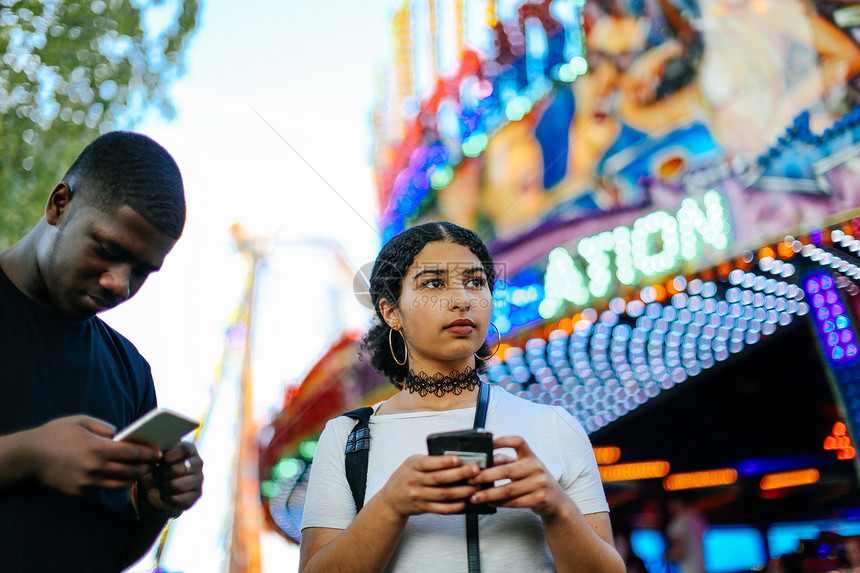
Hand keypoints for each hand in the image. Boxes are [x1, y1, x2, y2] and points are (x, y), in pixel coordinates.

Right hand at [26, 415, 160, 494]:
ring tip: (140, 471)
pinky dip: (115, 484)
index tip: (159, 452)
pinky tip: (121, 477)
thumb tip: (123, 435)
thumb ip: (106, 427)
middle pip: (131, 471)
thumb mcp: (82, 421)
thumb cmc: (57, 433)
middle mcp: (95, 468)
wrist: (29, 456)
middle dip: (146, 467)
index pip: (133, 453)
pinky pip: (105, 490)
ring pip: (120, 485)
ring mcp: (88, 483)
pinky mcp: (81, 492)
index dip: (149, 453)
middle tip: (154, 463)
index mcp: (98, 448)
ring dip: (134, 478)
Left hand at [139, 441, 202, 513]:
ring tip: (159, 485)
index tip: (159, 461)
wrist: (159, 489)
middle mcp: (198, 463)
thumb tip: (155, 458)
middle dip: (161, 474)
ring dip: (163, 486)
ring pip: (176, 485)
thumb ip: (156, 455)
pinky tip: (164, 494)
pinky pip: (177, 499)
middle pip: (178, 468)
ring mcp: (199, 480)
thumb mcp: (155, 459)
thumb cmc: (157, 468)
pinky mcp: (196, 495)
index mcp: (190, 449)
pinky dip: (166, 498)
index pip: (184, 450)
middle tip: (156, 475)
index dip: (169, 456)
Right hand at [378, 454, 480, 516]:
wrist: (391, 500)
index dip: (444, 461)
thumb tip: (456, 458)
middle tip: (475, 470)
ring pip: (443, 494)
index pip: (429, 463)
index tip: (459, 458)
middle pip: (440, 478)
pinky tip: (465, 500)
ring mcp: (418, 496)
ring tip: (475, 486)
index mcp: (412, 465)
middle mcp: (414, 481)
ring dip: (462, 491)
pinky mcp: (423, 508)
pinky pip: (442, 509)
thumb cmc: (406, 476)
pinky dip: (455, 505)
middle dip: (460, 474)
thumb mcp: (412, 463)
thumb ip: (430, 461)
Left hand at [470, 435, 567, 518]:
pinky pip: (514, 502)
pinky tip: (489, 503)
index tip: (487, 444)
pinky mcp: (539, 498)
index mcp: (531, 455)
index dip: (502, 441)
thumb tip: (483, 460)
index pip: (517, 442)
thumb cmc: (534, 480)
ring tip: (475, 496)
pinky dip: (499, 503)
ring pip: (508, 490)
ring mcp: (539, 483)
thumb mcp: (525, 467)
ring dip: (488, 494)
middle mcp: (536, 467)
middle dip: (485, 476)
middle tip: (470, 480)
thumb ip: (507, 462)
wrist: (556, 501)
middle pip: (506, 471)